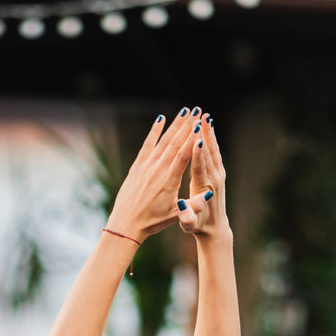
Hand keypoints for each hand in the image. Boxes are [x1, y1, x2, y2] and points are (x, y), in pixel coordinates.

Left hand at [106, 107, 197, 241]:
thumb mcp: (175, 215)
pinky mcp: (137, 167)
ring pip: (163, 141)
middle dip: (187, 125)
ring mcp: (146, 167)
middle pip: (175, 143)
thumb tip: (210, 194)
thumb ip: (193, 204)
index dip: (193, 138)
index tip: (202, 124)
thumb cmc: (152, 222)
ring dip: (174, 125)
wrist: (126, 225)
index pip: (184, 155)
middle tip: (198, 110)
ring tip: (185, 110)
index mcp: (169, 181)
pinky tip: (160, 119)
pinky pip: (147, 145)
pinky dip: (154, 131)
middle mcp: (157, 170)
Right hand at [176, 114, 230, 239]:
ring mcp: (219, 174)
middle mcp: (214, 179)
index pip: (201, 168)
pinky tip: (207, 126)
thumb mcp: (189, 225)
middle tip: (201, 118)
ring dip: (209, 133)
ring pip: (213, 150)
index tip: (196, 139)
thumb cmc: (198, 226)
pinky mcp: (219, 172)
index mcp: (204, 189)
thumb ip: (186, 217)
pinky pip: (215, 152)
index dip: (198, 154)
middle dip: (205, 135)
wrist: (214, 228)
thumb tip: (181, 206)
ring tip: (205, 116)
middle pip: (209, 153)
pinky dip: (211, 138)